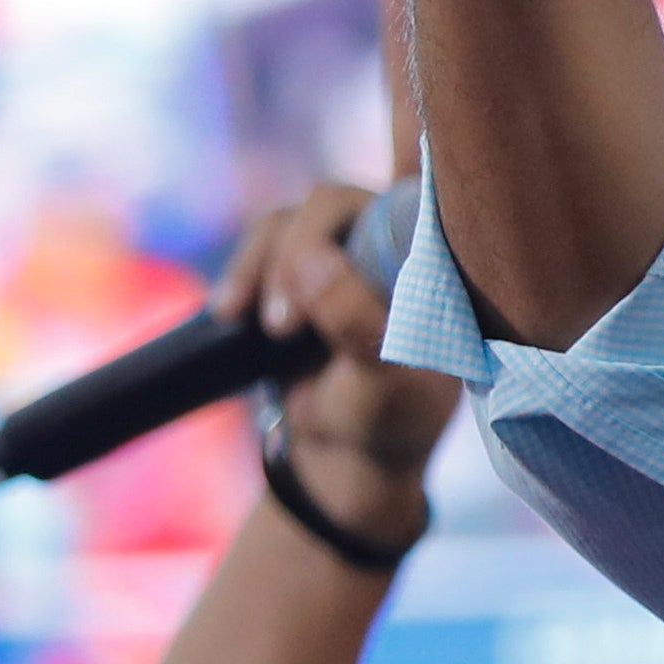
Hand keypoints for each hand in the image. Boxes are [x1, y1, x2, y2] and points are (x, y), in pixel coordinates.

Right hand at [225, 180, 455, 557]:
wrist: (346, 458)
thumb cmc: (383, 420)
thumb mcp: (380, 380)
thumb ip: (354, 319)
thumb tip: (313, 260)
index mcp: (433, 263)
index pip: (397, 204)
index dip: (346, 227)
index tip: (315, 298)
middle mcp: (391, 246)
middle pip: (331, 204)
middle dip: (295, 255)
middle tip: (283, 326)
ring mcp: (342, 253)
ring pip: (289, 220)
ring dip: (262, 266)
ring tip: (263, 329)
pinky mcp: (298, 268)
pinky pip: (263, 243)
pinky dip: (242, 272)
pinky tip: (230, 312)